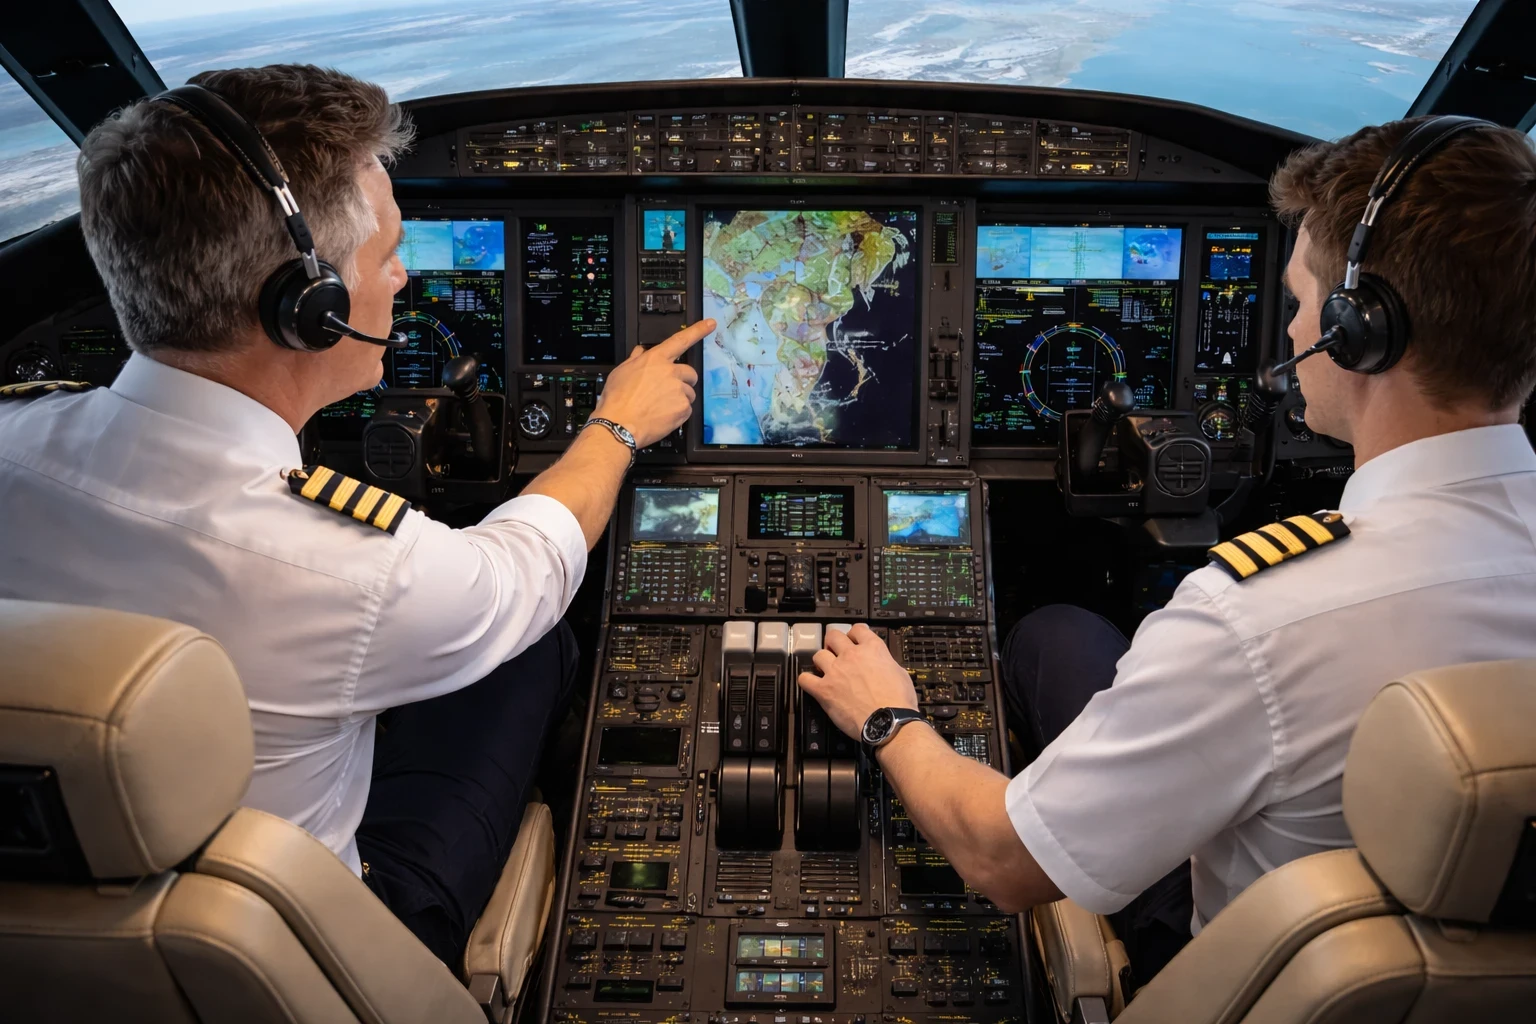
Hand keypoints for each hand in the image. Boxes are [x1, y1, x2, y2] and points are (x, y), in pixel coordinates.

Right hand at [591, 319, 713, 448]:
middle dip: (683, 380)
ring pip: (689, 393)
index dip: (698, 330)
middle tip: (669, 391)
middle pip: (690, 372)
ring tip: (660, 406)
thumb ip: (635, 359)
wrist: (619, 425)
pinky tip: (662, 415)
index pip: (681, 340)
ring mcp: (678, 391)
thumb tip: (640, 352)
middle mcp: (670, 372)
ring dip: (679, 398)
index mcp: (655, 360)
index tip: (710, 324)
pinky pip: (687, 409)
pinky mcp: (683, 408)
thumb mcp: (621, 372)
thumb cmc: (617, 400)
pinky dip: (678, 413)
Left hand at [796, 624, 918, 738]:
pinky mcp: (824, 689)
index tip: (853, 638)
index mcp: (872, 649)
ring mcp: (835, 671)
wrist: (888, 722)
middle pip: (833, 636)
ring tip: (824, 668)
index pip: (858, 629)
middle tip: (835, 649)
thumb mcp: (900, 673)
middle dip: (833, 642)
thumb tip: (881, 664)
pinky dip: (806, 680)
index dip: (854, 633)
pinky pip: (805, 679)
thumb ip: (885, 663)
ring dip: (821, 660)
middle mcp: (851, 656)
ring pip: (818, 654)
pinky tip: (811, 683)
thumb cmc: (898, 702)